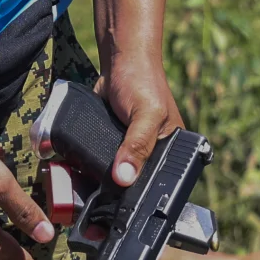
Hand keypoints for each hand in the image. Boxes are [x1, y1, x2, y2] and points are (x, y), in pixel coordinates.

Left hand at [95, 55, 182, 186]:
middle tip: (105, 184)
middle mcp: (154, 151)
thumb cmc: (142, 80)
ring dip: (104, 174)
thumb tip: (124, 178)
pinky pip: (103, 160)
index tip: (122, 198)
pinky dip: (93, 161)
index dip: (142, 190)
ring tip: (92, 175)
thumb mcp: (145, 114)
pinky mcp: (113, 143)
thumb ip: (137, 145)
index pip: (160, 180)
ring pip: (117, 173)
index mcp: (173, 148)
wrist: (119, 61)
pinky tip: (86, 162)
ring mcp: (132, 148)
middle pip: (136, 180)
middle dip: (120, 184)